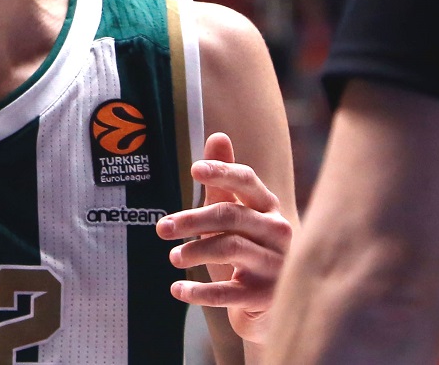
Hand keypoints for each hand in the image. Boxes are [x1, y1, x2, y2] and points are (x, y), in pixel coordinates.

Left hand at [155, 131, 292, 343]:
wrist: (269, 303)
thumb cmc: (247, 249)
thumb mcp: (234, 214)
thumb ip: (225, 181)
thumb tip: (218, 135)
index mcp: (268, 207)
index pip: (247, 181)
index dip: (222, 172)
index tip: (194, 170)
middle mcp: (277, 231)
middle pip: (231, 215)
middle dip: (192, 219)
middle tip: (161, 228)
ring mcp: (274, 264)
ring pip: (230, 248)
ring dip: (194, 251)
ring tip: (173, 256)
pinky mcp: (264, 295)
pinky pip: (227, 292)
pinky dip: (199, 292)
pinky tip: (177, 290)